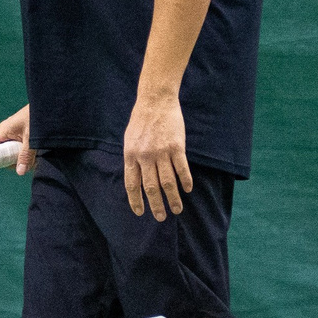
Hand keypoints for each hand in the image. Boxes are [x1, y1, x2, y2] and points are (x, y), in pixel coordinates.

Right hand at [0, 104, 34, 173]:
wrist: (49, 103)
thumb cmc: (38, 116)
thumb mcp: (32, 138)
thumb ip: (26, 154)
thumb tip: (20, 172)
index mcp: (3, 131)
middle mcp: (5, 133)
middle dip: (9, 162)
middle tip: (23, 164)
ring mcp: (12, 134)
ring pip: (9, 152)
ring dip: (19, 159)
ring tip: (34, 159)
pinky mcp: (20, 135)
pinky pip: (17, 148)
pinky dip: (24, 154)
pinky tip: (35, 155)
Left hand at [122, 93, 191, 219]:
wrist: (155, 100)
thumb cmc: (141, 120)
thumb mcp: (129, 140)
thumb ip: (132, 159)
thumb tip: (135, 179)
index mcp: (131, 156)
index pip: (132, 185)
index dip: (136, 201)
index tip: (140, 213)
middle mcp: (145, 157)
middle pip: (151, 187)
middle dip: (156, 205)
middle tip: (161, 217)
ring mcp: (161, 152)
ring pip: (168, 182)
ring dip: (173, 198)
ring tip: (177, 209)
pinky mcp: (176, 146)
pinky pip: (181, 169)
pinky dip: (185, 181)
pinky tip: (188, 189)